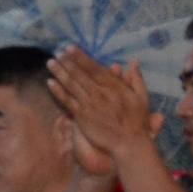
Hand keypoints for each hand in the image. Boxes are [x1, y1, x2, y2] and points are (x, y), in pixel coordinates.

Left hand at [45, 47, 158, 169]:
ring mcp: (90, 104)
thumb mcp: (142, 98)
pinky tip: (50, 82)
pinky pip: (67, 100)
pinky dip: (57, 91)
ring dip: (59, 72)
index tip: (71, 48)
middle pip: (80, 74)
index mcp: (115, 87)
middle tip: (57, 52)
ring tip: (50, 62)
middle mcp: (100, 93)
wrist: (129, 144)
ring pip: (71, 85)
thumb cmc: (138, 122)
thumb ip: (136, 79)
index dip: (81, 57)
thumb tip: (133, 62)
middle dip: (67, 62)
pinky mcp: (82, 116)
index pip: (95, 68)